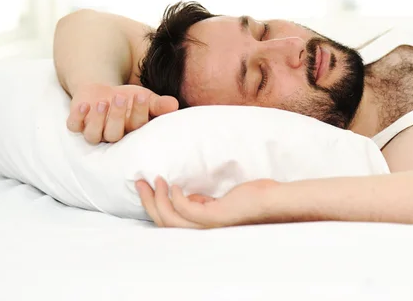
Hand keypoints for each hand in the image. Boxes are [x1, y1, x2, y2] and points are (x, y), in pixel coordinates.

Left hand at [67, 83, 178, 143]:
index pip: (136, 126)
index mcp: (131, 131)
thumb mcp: (145, 98)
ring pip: (93, 134)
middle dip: (117, 116)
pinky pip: (74, 126)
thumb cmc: (128, 99)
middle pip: (113, 134)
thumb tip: (174, 104)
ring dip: (97, 119)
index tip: (141, 95)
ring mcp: (93, 130)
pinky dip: (77, 117)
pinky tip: (84, 105)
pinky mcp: (77, 123)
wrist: (103, 92)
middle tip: (121, 97)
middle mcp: (111, 135)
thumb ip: (159, 104)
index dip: (139, 112)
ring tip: (102, 102)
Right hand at [135, 177, 279, 228]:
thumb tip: (186, 195)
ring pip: (171, 219)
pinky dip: (177, 199)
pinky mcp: (215, 217)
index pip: (169, 222)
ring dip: (158, 199)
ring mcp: (208, 226)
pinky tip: (176, 186)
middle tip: (139, 182)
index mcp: (201, 227)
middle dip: (148, 202)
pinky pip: (187, 210)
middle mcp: (202, 231)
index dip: (154, 206)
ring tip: (156, 181)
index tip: (147, 187)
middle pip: (164, 223)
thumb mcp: (219, 202)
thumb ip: (202, 202)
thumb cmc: (251, 199)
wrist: (273, 201)